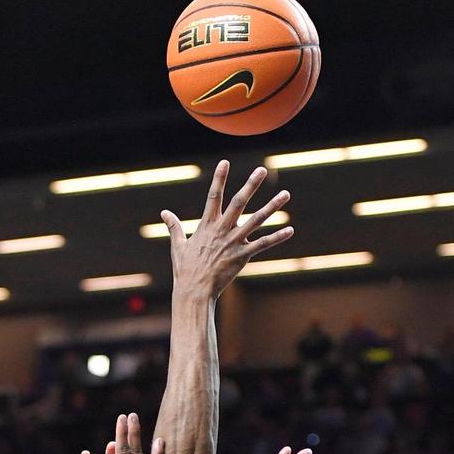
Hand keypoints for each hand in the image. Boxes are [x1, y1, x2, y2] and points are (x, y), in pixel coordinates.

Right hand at [162, 161, 293, 301]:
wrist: (195, 291)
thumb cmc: (185, 270)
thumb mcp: (178, 246)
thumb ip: (174, 227)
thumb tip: (164, 213)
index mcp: (207, 225)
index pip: (214, 196)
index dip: (219, 179)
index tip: (225, 162)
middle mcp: (222, 230)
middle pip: (239, 203)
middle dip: (251, 185)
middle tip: (262, 170)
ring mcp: (233, 243)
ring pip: (256, 220)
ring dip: (272, 207)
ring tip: (286, 194)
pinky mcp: (242, 256)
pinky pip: (263, 245)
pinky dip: (277, 237)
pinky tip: (289, 230)